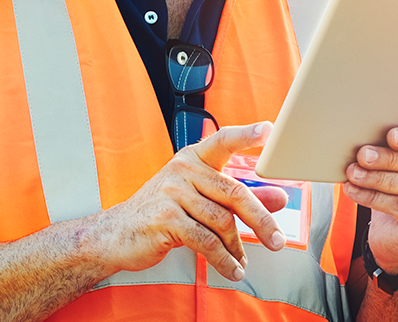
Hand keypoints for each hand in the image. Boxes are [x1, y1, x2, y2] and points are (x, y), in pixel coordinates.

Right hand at [97, 122, 288, 281]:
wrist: (117, 233)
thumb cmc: (162, 212)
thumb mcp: (201, 199)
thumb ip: (239, 196)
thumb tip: (280, 197)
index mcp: (193, 158)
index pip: (223, 140)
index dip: (246, 134)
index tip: (268, 130)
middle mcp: (183, 169)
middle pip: (234, 192)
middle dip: (260, 220)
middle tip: (277, 240)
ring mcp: (172, 192)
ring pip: (221, 221)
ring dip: (237, 247)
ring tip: (242, 262)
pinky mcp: (166, 218)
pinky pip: (205, 241)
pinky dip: (223, 259)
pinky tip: (231, 268)